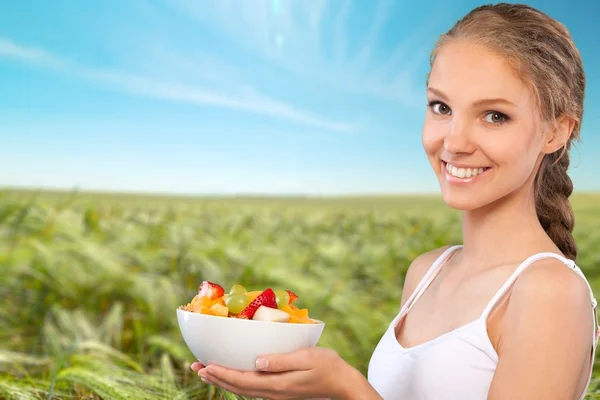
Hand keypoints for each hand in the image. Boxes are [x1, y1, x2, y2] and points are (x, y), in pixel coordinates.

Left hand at [190, 347, 369, 399]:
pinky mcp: (281, 391)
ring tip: (207, 372)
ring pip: (243, 389)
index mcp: (277, 384)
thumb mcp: (306, 358)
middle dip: (215, 377)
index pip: (242, 380)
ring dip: (223, 380)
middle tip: (196, 367)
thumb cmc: (328, 367)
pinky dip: (237, 381)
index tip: (204, 366)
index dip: (222, 373)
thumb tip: (257, 361)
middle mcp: (273, 392)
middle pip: (238, 387)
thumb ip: (281, 361)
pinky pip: (252, 388)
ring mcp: (277, 394)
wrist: (343, 385)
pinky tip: (234, 376)